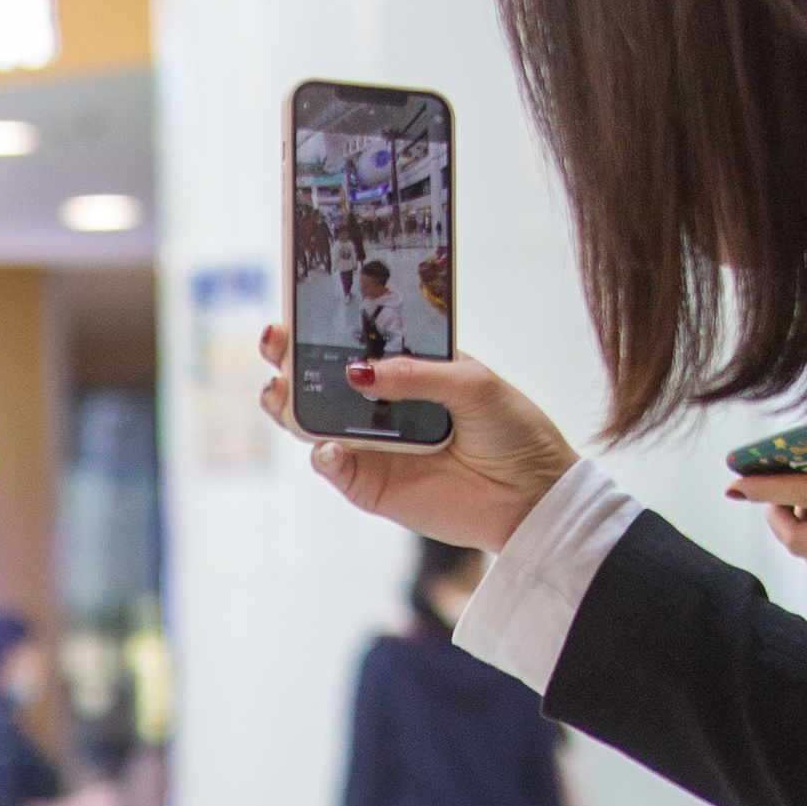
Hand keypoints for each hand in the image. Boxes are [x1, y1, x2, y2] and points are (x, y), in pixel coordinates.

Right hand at [254, 324, 578, 551]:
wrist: (532, 498)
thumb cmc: (513, 431)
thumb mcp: (472, 384)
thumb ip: (414, 374)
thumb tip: (356, 371)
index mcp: (407, 368)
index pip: (355, 341)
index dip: (322, 324)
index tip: (296, 307)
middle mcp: (382, 404)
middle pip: (322, 378)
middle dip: (290, 358)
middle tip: (274, 341)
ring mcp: (372, 445)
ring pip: (313, 422)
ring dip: (289, 404)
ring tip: (279, 391)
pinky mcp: (370, 486)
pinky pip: (333, 467)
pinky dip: (324, 456)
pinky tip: (327, 446)